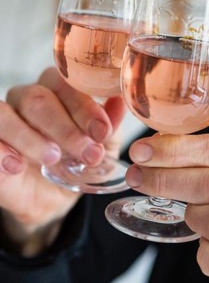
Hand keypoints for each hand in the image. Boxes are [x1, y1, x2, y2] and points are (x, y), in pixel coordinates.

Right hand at [0, 67, 125, 252]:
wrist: (56, 198)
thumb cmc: (81, 160)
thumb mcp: (104, 144)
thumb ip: (111, 122)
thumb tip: (123, 101)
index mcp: (59, 90)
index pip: (67, 83)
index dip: (84, 106)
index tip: (101, 132)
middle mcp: (28, 98)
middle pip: (39, 99)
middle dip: (66, 128)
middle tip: (88, 153)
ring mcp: (5, 118)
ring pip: (6, 114)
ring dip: (32, 137)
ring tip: (54, 158)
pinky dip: (1, 151)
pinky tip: (17, 167)